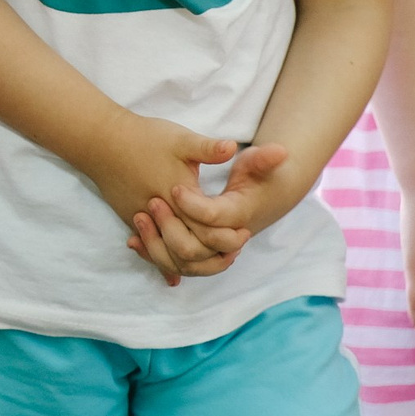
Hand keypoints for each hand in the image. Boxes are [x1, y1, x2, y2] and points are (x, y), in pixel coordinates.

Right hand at [86, 112, 239, 285]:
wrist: (101, 142)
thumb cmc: (142, 139)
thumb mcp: (179, 139)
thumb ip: (207, 148)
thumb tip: (234, 147)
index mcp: (179, 198)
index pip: (208, 233)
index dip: (229, 238)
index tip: (245, 233)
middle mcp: (161, 216)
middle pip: (191, 251)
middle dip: (214, 255)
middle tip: (235, 248)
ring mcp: (143, 221)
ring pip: (169, 256)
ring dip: (191, 262)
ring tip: (210, 257)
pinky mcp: (131, 220)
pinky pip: (150, 249)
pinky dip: (163, 262)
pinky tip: (172, 277)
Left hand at [138, 142, 294, 284]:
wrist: (268, 196)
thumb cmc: (259, 177)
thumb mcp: (257, 164)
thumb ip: (262, 159)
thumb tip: (281, 150)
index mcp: (238, 216)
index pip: (214, 219)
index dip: (193, 205)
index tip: (175, 187)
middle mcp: (224, 240)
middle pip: (194, 250)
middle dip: (170, 228)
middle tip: (153, 202)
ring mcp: (212, 249)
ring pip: (181, 263)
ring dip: (157, 246)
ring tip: (138, 218)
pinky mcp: (200, 251)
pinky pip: (174, 264)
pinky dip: (154, 255)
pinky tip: (134, 240)